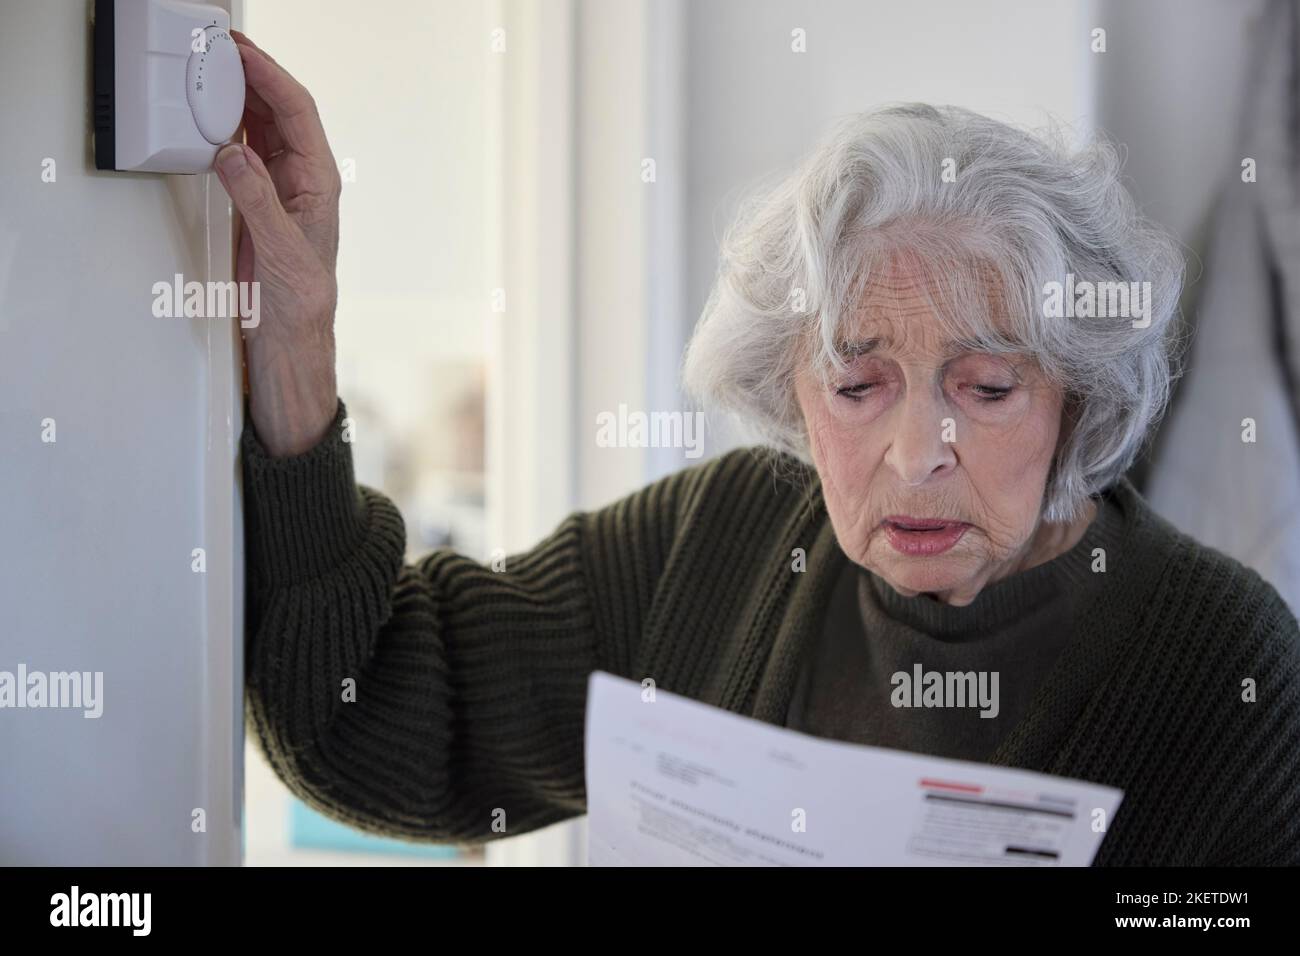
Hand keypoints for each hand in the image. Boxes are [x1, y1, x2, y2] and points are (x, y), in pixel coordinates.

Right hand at [217, 30, 341, 456]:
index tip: (242, 53)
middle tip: (219, 48)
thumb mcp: (281, 252)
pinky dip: (224, 126)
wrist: (290, 336)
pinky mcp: (256, 199)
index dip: (270, 77)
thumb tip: (234, 155)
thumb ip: (257, 201)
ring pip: (260, 125)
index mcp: (318, 183)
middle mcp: (301, 178)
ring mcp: (279, 186)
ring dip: (237, 96)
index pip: (297, 113)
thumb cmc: (301, 301)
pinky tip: (208, 114)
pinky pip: (241, 149)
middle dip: (252, 74)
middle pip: (278, 110)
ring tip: (211, 69)